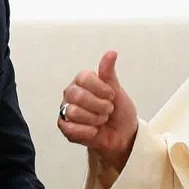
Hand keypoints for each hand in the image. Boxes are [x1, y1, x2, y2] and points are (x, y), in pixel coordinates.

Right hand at [58, 51, 137, 171]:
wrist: (122, 136)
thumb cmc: (119, 113)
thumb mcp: (117, 91)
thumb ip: (109, 73)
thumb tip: (111, 53)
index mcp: (82, 82)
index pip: (84, 78)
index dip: (100, 88)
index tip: (111, 95)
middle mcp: (71, 94)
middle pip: (78, 96)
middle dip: (99, 105)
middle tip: (108, 110)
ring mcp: (66, 110)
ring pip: (73, 112)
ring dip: (94, 119)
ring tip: (101, 120)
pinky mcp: (65, 128)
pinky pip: (70, 128)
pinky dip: (88, 131)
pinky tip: (95, 131)